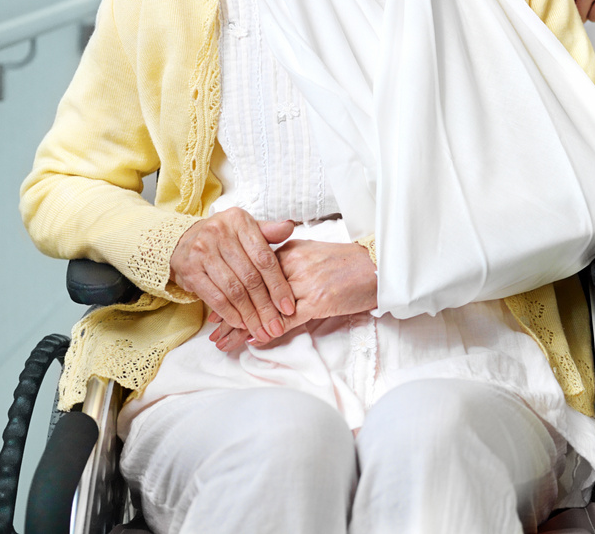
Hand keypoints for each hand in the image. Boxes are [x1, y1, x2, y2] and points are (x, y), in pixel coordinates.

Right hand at [169, 210, 296, 341]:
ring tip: (261, 330)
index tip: (288, 307)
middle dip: (265, 306)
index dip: (278, 285)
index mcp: (239, 221)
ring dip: (249, 314)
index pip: (264, 258)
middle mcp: (219, 234)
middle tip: (276, 327)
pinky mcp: (190, 271)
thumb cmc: (224, 237)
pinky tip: (241, 323)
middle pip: (250, 278)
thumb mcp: (246, 228)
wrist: (182, 241)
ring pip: (233, 290)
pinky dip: (229, 313)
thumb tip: (289, 227)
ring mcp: (203, 252)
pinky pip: (214, 297)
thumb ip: (269, 231)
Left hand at [211, 239, 376, 351]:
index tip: (216, 310)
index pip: (252, 274)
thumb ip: (290, 265)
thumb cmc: (350, 263)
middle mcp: (295, 264)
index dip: (231, 293)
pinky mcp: (319, 299)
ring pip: (265, 308)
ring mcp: (306, 282)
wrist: (381, 265)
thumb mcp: (315, 254)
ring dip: (242, 328)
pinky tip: (254, 341)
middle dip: (230, 314)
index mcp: (292, 250)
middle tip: (212, 332)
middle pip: (253, 292)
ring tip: (224, 343)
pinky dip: (269, 330)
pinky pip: (287, 318)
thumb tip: (266, 286)